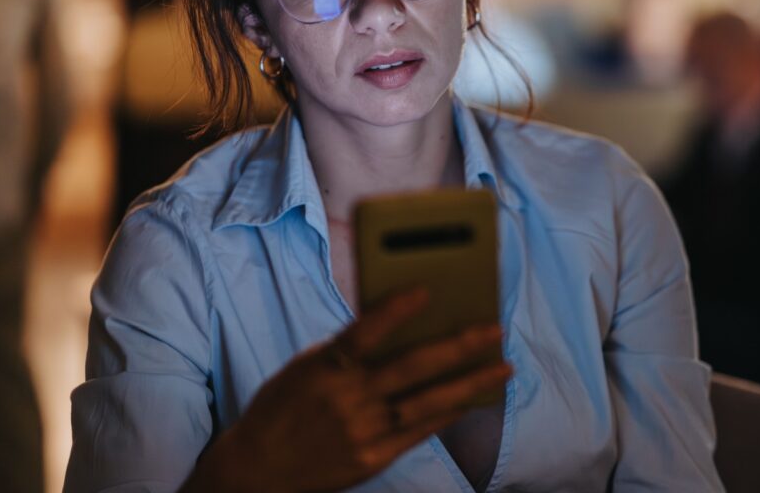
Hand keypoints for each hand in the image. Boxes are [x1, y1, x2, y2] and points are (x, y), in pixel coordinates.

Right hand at [182, 290, 510, 492]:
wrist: (256, 471)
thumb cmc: (283, 406)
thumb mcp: (305, 367)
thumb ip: (348, 350)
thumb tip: (401, 325)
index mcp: (324, 369)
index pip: (362, 333)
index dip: (393, 311)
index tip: (426, 289)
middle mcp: (347, 400)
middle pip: (411, 368)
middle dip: (459, 346)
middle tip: (495, 329)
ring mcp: (363, 432)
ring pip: (427, 403)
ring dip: (470, 383)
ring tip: (503, 367)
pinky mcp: (372, 458)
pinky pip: (419, 432)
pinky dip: (448, 413)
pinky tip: (472, 397)